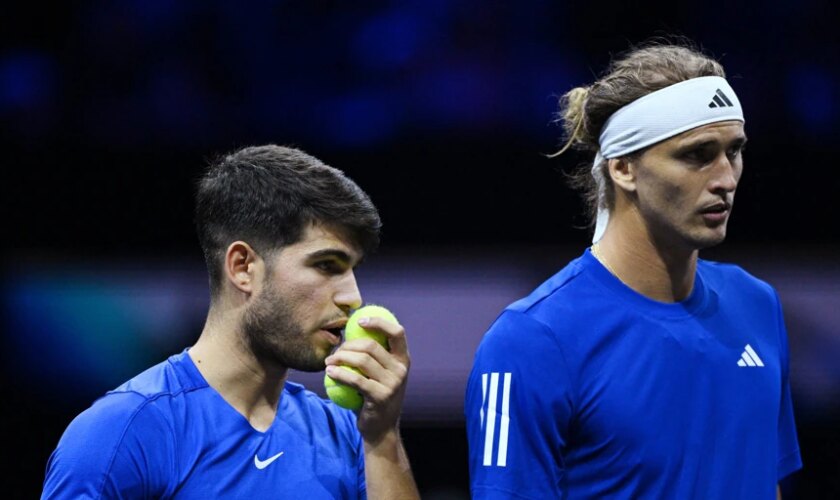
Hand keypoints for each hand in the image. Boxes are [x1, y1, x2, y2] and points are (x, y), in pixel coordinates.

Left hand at [324, 316, 409, 442]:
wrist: (381, 429)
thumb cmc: (375, 396)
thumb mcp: (381, 375)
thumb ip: (374, 356)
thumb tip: (352, 329)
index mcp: (403, 360)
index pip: (397, 332)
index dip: (379, 322)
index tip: (360, 320)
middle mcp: (401, 370)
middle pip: (371, 346)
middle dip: (348, 345)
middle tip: (335, 351)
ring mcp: (393, 384)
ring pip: (362, 361)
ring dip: (340, 357)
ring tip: (328, 362)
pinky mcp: (380, 396)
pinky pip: (355, 380)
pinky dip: (339, 373)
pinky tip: (329, 372)